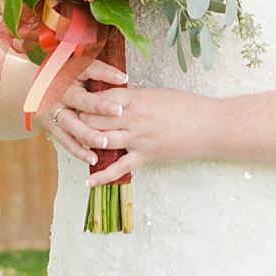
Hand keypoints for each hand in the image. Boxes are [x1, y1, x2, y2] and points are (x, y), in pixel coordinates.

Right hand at [36, 56, 127, 166]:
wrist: (37, 89)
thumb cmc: (66, 78)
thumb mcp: (80, 69)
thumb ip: (102, 73)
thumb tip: (125, 80)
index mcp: (68, 74)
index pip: (88, 71)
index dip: (105, 74)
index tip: (123, 79)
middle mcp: (59, 92)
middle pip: (79, 99)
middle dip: (98, 106)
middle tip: (118, 112)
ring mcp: (54, 111)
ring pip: (71, 124)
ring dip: (88, 134)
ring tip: (105, 142)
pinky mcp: (52, 127)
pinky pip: (65, 140)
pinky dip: (79, 150)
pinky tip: (93, 158)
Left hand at [53, 71, 220, 181]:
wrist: (210, 125)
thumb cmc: (188, 106)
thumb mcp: (160, 94)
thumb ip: (138, 95)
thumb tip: (123, 93)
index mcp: (137, 99)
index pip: (101, 98)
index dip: (85, 99)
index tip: (74, 100)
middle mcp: (133, 118)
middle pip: (95, 118)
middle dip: (79, 119)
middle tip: (66, 121)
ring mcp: (138, 138)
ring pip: (102, 141)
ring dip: (85, 143)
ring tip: (71, 144)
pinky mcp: (146, 156)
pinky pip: (120, 168)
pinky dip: (103, 175)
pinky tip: (89, 182)